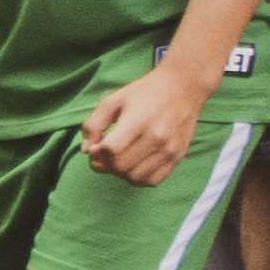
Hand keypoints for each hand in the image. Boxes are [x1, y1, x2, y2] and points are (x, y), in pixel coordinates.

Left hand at [76, 59, 197, 185]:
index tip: (95, 146)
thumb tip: (86, 150)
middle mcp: (156, 138)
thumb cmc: (144, 93)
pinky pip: (152, 181)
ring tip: (118, 159)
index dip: (96, 153)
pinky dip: (138, 178)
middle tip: (102, 155)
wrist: (183, 88)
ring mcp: (169, 150)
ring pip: (134, 177)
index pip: (110, 150)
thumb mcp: (113, 100)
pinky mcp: (177, 157)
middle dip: (104, 164)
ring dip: (120, 173)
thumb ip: (94, 124)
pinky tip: (133, 165)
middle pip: (120, 166)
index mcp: (138, 121)